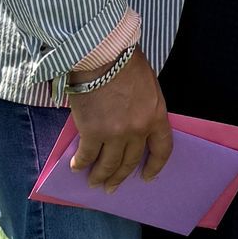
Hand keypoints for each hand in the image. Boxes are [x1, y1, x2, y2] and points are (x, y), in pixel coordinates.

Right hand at [66, 47, 172, 189]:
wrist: (101, 52)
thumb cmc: (124, 61)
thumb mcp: (148, 85)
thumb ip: (144, 108)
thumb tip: (133, 126)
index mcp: (156, 116)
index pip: (161, 149)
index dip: (155, 166)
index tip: (147, 176)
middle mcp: (137, 130)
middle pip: (130, 160)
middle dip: (120, 176)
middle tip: (111, 186)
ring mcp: (114, 133)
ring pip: (108, 164)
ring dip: (100, 176)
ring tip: (94, 183)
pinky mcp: (92, 131)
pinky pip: (87, 155)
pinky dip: (81, 163)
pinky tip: (76, 167)